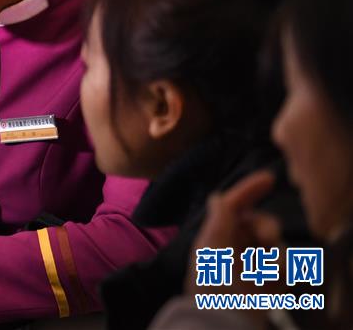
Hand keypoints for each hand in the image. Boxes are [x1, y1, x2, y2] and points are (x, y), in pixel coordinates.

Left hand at [187, 170, 281, 293]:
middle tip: (267, 237)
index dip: (250, 190)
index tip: (270, 178)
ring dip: (274, 254)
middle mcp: (235, 248)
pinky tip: (269, 284)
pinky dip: (280, 273)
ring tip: (264, 271)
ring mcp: (253, 266)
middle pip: (259, 223)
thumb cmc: (213, 287)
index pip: (233, 206)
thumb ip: (219, 221)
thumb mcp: (211, 250)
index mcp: (216, 236)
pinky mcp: (269, 285)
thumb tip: (218, 196)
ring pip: (275, 245)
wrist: (225, 323)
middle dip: (266, 226)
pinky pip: (284, 268)